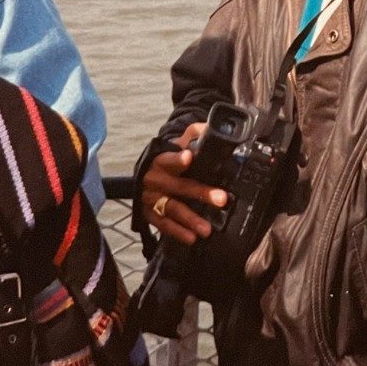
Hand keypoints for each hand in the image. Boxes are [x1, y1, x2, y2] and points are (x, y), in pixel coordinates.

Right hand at [141, 122, 227, 245]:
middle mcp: (155, 180)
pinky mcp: (149, 214)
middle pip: (179, 187)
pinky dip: (177, 232)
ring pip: (172, 209)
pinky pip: (163, 225)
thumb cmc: (168, 157)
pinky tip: (191, 238)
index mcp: (161, 160)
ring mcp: (151, 199)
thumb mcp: (178, 142)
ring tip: (207, 229)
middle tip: (222, 199)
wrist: (144, 173)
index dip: (178, 159)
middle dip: (201, 193)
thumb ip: (195, 133)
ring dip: (190, 219)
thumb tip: (211, 127)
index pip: (169, 158)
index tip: (189, 157)